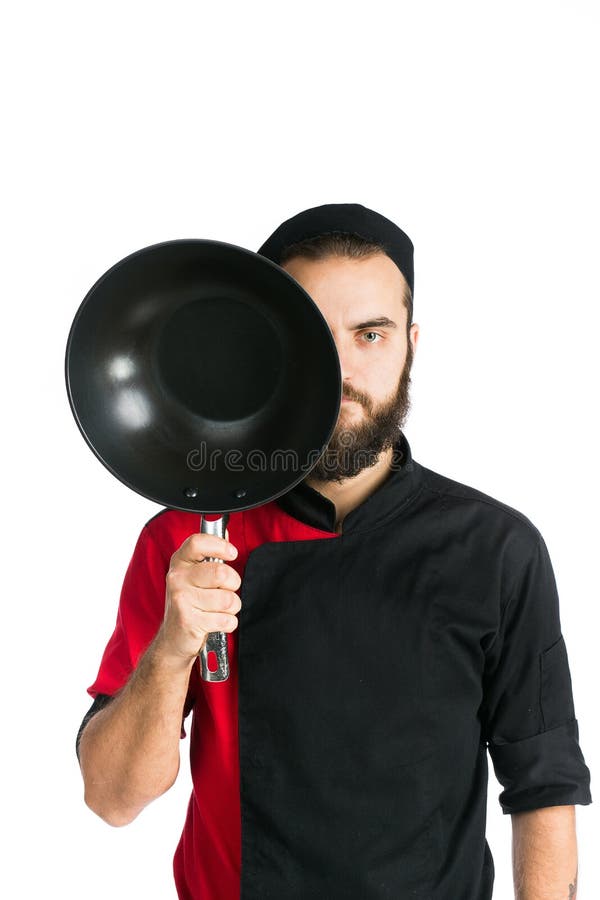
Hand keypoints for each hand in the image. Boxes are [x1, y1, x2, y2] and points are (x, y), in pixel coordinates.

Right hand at [155, 529, 240, 664]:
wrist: (173, 640)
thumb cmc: (188, 605)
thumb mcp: (194, 576)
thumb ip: (210, 555)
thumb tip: (225, 531)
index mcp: (180, 563)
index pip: (197, 542)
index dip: (220, 545)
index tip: (231, 553)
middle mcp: (177, 578)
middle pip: (221, 573)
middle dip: (232, 584)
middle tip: (225, 590)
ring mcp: (181, 600)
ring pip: (228, 599)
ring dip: (231, 607)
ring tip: (218, 609)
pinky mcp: (189, 621)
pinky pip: (226, 619)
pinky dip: (228, 623)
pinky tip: (215, 622)